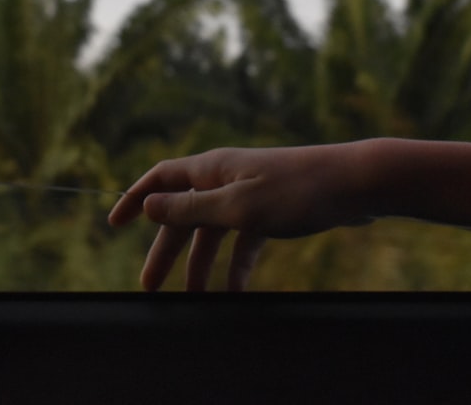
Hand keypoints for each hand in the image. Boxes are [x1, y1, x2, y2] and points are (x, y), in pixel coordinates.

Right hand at [107, 143, 372, 290]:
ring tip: (195, 300)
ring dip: (203, 265)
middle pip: (185, 212)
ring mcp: (252, 193)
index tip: (114, 224)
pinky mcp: (274, 210)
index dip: (136, 198)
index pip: (162, 178)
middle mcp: (228, 177)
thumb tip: (148, 205)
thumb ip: (191, 209)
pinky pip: (245, 239)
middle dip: (168, 249)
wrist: (356, 184)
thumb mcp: (238, 206)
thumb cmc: (296, 190)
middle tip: (152, 288)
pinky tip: (235, 292)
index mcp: (213, 168)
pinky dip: (237, 265)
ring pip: (215, 231)